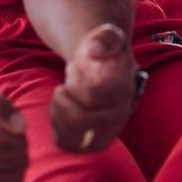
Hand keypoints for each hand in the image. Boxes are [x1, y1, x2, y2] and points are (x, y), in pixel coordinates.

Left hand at [50, 24, 138, 153]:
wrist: (103, 69)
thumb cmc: (102, 53)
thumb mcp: (107, 37)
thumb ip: (106, 38)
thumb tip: (95, 50)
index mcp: (124, 91)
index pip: (94, 96)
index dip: (77, 82)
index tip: (75, 66)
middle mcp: (119, 116)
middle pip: (80, 117)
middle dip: (65, 97)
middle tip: (65, 83)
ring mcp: (106, 132)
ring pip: (71, 130)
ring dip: (59, 109)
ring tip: (62, 94)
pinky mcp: (90, 143)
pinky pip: (65, 141)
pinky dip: (57, 123)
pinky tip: (61, 110)